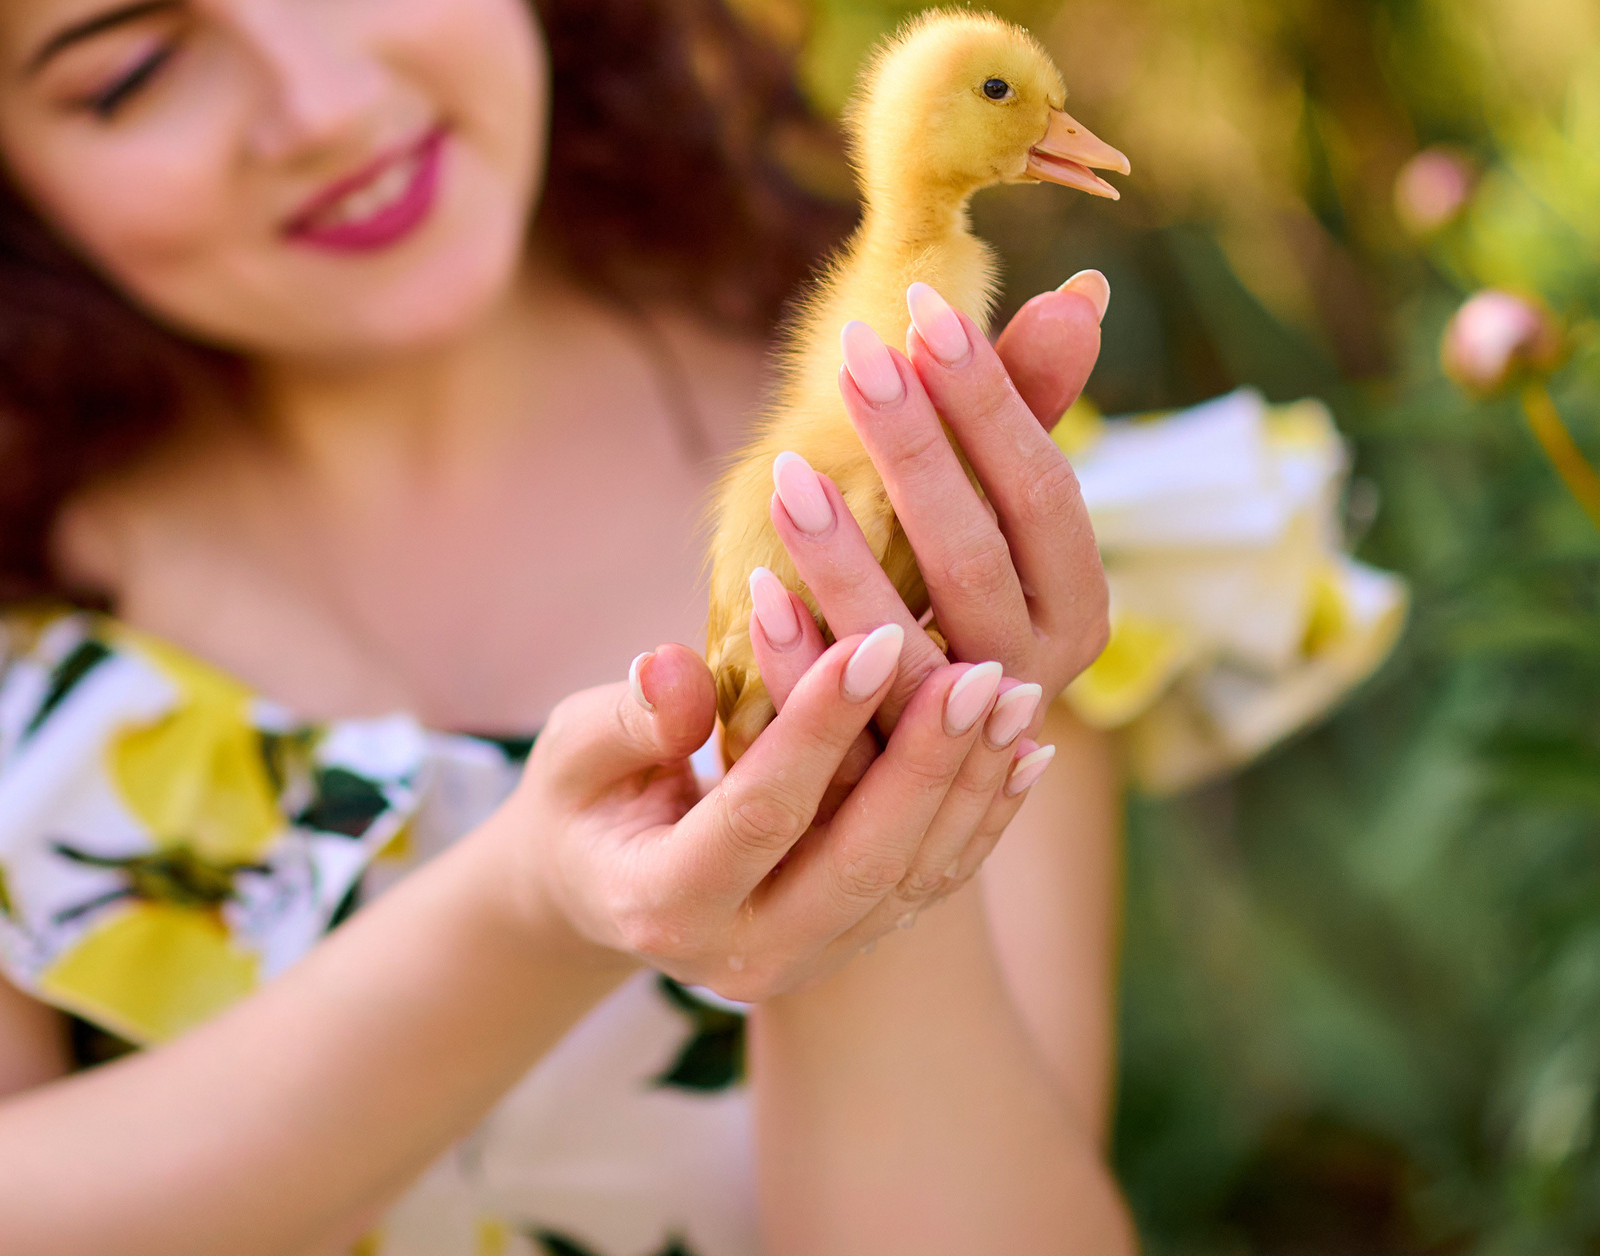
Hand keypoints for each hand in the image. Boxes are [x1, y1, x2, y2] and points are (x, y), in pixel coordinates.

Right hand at [499, 632, 1041, 1001]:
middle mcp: (743, 955)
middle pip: (857, 860)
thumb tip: (674, 669)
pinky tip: (1025, 749)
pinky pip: (931, 884)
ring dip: (970, 784)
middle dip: (923, 763)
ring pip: (909, 877)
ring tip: (1014, 693)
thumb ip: (628, 718)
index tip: (872, 639)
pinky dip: (982, 815)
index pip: (759, 815)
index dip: (817, 728)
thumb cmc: (584, 796)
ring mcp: (806, 959)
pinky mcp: (850, 942)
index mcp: (663, 907)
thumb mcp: (574, 751)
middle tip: (977, 674)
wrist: (600, 882)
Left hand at [745, 278, 1111, 828]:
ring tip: (787, 472)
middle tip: (856, 355)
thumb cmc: (939, 598)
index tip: (927, 309)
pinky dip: (801, 658)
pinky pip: (843, 723)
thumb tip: (1083, 289)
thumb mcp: (983, 510)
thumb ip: (1024, 411)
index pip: (1042, 489)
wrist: (891, 779)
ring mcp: (959, 747)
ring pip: (909, 647)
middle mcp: (1033, 680)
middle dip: (916, 452)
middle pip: (975, 559)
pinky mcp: (882, 792)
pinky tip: (758, 590)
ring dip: (847, 559)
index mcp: (1077, 607)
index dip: (991, 398)